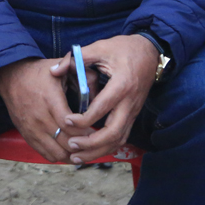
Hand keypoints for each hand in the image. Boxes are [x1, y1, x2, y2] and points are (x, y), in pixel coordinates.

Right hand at [0, 58, 86, 162]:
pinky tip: (70, 150)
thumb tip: (99, 89)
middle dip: (83, 145)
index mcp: (50, 98)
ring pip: (57, 153)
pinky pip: (46, 154)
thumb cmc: (40, 72)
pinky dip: (60, 156)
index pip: (69, 124)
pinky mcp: (27, 135)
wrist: (11, 77)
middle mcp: (40, 116)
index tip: (96, 130)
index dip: (85, 131)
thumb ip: (82, 74)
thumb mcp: (61, 67)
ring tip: (84, 148)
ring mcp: (32, 129)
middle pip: (65, 142)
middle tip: (95, 142)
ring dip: (72, 154)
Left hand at [57, 34, 158, 163]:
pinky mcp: (133, 115)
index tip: (66, 120)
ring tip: (77, 157)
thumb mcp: (100, 47)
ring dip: (98, 151)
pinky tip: (91, 151)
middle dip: (91, 144)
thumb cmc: (123, 48)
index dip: (83, 119)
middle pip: (114, 133)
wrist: (150, 52)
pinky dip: (106, 147)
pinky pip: (121, 137)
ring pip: (119, 140)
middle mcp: (130, 102)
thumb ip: (76, 59)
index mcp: (122, 85)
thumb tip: (54, 71)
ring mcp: (133, 111)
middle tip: (70, 145)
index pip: (102, 108)